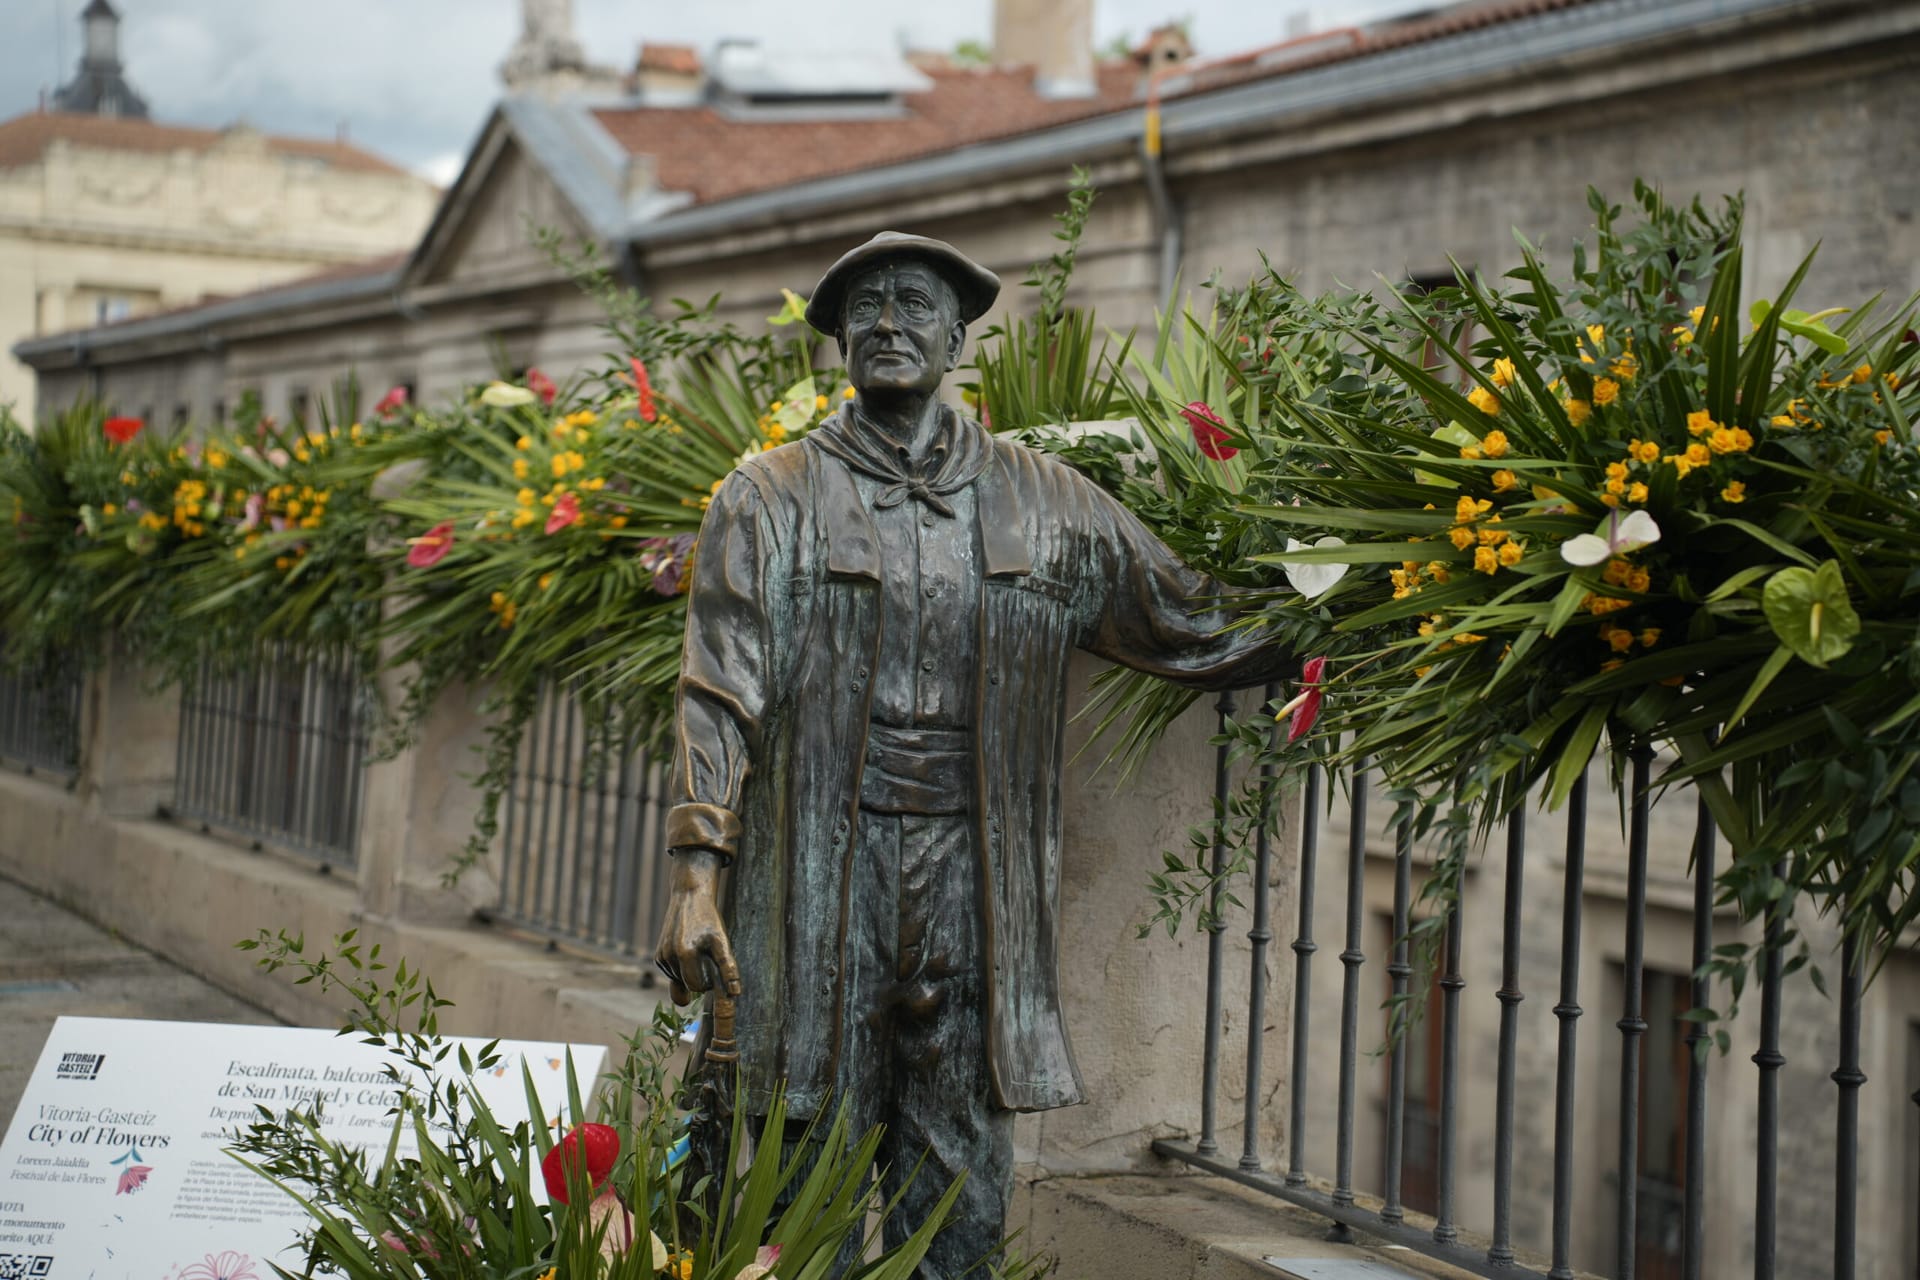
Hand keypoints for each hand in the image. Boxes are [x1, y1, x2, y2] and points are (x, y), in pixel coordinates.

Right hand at [654, 848, 739, 1006]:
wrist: (689, 896)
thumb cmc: (709, 919)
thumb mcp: (722, 941)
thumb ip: (728, 968)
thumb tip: (735, 993)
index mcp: (685, 954)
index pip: (696, 987)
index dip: (708, 980)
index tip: (713, 964)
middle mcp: (669, 956)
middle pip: (686, 985)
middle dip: (698, 977)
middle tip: (706, 956)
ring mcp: (661, 956)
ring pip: (679, 980)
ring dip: (689, 972)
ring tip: (696, 949)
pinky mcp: (658, 956)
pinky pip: (672, 973)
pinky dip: (681, 968)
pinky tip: (687, 950)